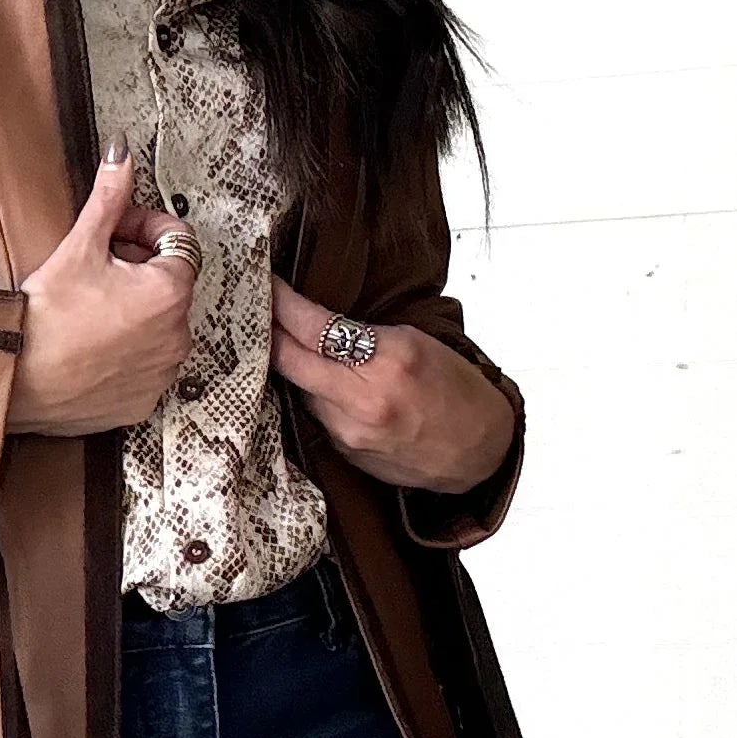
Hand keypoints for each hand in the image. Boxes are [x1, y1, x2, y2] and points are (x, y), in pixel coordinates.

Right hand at [7, 144, 194, 435]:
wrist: (13, 380)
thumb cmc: (43, 320)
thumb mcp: (78, 247)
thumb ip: (109, 197)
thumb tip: (121, 155)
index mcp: (169, 292)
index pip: (177, 240)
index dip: (144, 227)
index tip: (117, 230)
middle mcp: (177, 336)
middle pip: (168, 284)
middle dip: (138, 269)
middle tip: (97, 267)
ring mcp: (162, 373)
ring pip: (158, 326)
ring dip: (134, 311)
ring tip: (91, 308)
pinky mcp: (143, 401)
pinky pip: (145, 365)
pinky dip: (127, 352)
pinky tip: (93, 343)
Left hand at [270, 276, 515, 494]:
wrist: (479, 450)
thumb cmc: (456, 388)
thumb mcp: (416, 342)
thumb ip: (364, 334)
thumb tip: (313, 324)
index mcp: (389, 360)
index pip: (315, 327)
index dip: (283, 304)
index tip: (266, 285)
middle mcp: (363, 399)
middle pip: (289, 361)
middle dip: (268, 333)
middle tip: (257, 311)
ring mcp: (349, 431)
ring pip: (298, 389)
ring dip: (292, 367)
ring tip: (288, 344)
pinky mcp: (344, 452)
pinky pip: (315, 414)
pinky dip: (314, 395)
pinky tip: (321, 383)